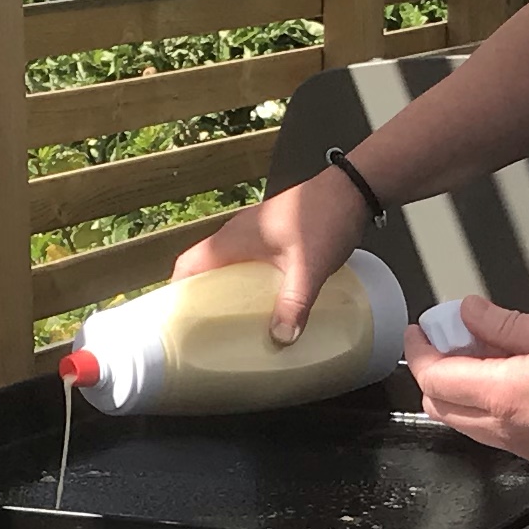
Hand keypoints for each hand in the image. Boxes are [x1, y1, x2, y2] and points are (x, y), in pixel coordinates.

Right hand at [176, 170, 369, 340]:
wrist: (350, 189)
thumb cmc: (324, 217)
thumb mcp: (309, 266)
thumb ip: (294, 303)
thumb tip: (281, 339)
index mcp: (231, 239)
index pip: (187, 266)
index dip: (178, 295)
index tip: (181, 325)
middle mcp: (235, 235)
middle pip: (204, 271)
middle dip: (203, 302)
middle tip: (209, 335)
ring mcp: (253, 234)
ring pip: (227, 268)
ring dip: (227, 294)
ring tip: (235, 326)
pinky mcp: (271, 237)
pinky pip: (247, 265)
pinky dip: (247, 285)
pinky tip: (265, 305)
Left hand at [403, 299, 528, 468]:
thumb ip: (505, 325)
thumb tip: (470, 313)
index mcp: (503, 395)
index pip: (436, 377)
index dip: (421, 352)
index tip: (420, 332)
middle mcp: (505, 429)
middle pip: (441, 406)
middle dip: (433, 373)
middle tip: (448, 340)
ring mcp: (522, 447)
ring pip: (465, 424)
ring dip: (458, 392)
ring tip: (481, 357)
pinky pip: (493, 433)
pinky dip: (483, 407)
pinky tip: (508, 382)